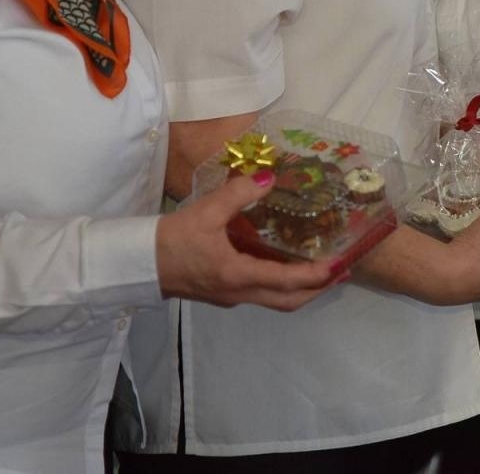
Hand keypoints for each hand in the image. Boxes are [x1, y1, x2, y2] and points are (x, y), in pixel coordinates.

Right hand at [155, 172, 338, 310]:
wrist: (137, 265)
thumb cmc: (170, 240)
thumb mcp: (205, 212)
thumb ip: (238, 193)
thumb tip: (268, 176)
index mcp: (238, 275)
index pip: (287, 281)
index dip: (316, 275)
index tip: (339, 264)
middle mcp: (239, 292)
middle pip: (289, 301)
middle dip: (318, 290)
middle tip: (341, 272)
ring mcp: (230, 296)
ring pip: (275, 301)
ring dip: (301, 290)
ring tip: (321, 271)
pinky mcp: (222, 292)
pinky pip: (261, 294)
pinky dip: (281, 285)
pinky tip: (284, 264)